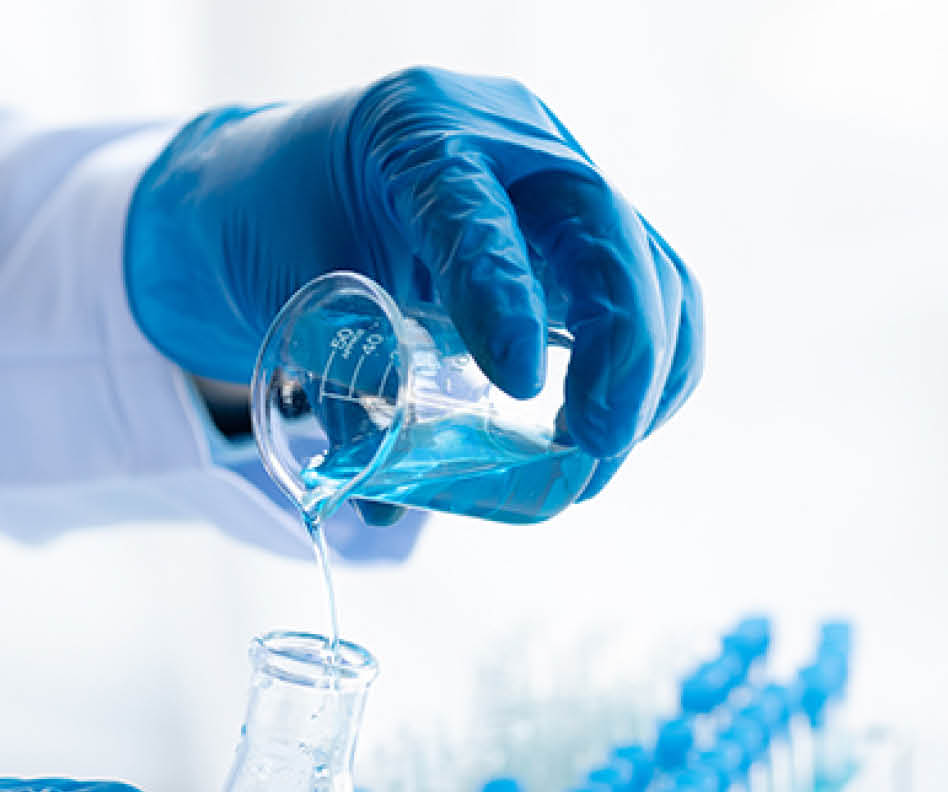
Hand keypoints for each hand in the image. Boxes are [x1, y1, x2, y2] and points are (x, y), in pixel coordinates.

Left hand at [125, 67, 703, 501]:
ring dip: (645, 379)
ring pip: (651, 274)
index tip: (520, 386)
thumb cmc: (288, 222)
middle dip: (621, 355)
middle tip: (592, 451)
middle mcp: (511, 146)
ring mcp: (564, 190)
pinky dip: (654, 374)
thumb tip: (380, 501)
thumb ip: (335, 387)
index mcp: (415, 134)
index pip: (475, 210)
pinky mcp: (593, 242)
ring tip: (595, 463)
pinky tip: (615, 434)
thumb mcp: (289, 288)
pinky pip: (659, 299)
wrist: (297, 177)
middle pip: (605, 237)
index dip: (506, 297)